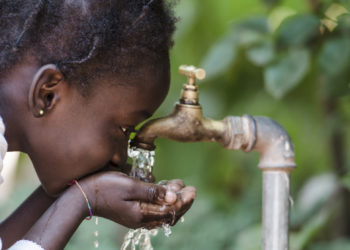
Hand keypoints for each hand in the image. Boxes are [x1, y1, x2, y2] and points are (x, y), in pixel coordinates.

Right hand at [80, 172, 195, 228]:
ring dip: (172, 200)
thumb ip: (152, 192)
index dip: (184, 201)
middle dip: (182, 201)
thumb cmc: (105, 187)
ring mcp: (136, 217)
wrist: (82, 195)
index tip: (192, 189)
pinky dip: (162, 201)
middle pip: (169, 214)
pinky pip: (153, 210)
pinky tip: (164, 190)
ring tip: (179, 186)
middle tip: (191, 189)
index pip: (171, 211)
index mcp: (142, 215)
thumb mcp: (130, 186)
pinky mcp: (132, 212)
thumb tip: (174, 197)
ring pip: (162, 211)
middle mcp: (141, 219)